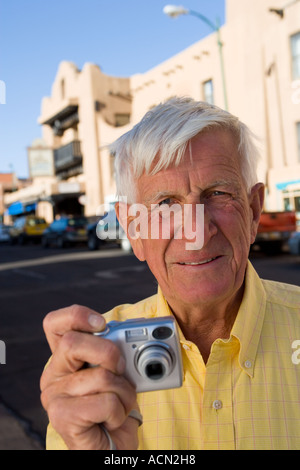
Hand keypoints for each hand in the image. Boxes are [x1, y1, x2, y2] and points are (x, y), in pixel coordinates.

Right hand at [40, 304, 138, 449]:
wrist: (111, 448)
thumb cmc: (115, 408)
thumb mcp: (117, 373)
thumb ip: (117, 352)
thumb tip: (135, 335)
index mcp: (64, 359)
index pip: (55, 324)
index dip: (77, 315)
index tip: (102, 323)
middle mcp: (53, 374)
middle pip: (74, 343)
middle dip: (109, 353)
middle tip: (121, 369)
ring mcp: (54, 396)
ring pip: (100, 376)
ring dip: (124, 392)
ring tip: (120, 405)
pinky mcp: (62, 417)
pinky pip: (105, 402)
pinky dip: (120, 411)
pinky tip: (112, 420)